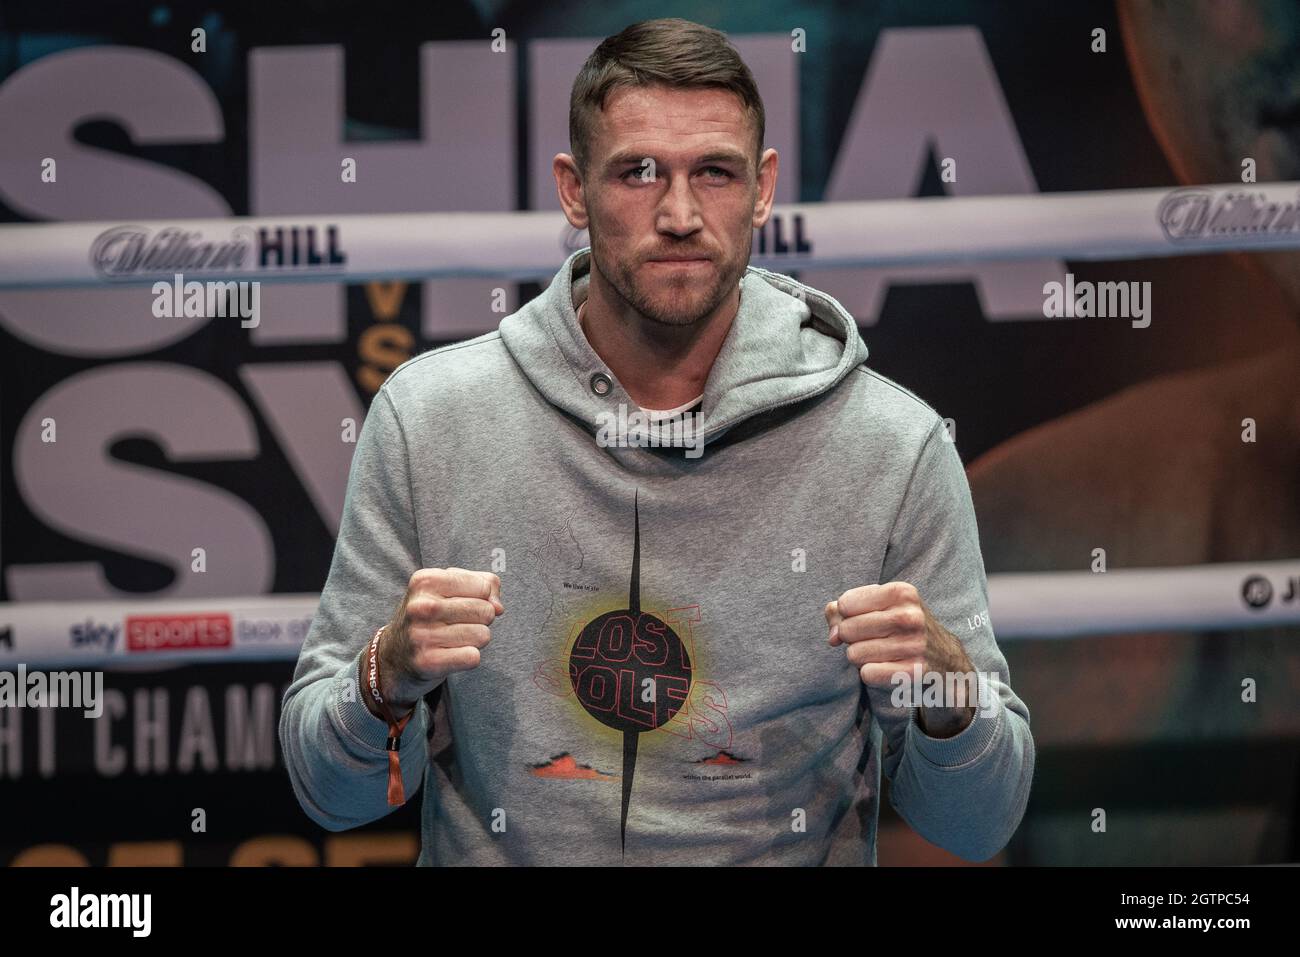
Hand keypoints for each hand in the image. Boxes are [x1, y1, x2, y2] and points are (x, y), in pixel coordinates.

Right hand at [378, 567, 502, 710]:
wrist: (393, 656)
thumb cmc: (428, 617)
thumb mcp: (448, 588)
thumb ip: (484, 583)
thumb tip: (499, 607)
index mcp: (425, 581)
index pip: (483, 585)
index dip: (481, 597)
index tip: (461, 604)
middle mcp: (421, 606)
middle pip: (486, 611)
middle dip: (479, 620)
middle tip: (456, 625)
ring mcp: (422, 635)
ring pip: (483, 635)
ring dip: (474, 640)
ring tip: (452, 639)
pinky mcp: (428, 662)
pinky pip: (473, 657)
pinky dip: (469, 658)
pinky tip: (451, 655)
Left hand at [825, 581, 975, 736]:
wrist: (945, 657)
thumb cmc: (902, 626)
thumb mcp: (880, 605)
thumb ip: (843, 609)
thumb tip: (832, 636)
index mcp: (901, 592)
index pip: (845, 604)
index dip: (846, 614)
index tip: (863, 618)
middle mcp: (910, 616)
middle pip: (847, 630)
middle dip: (851, 637)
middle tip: (870, 638)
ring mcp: (914, 645)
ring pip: (854, 654)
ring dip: (860, 657)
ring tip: (880, 652)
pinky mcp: (914, 671)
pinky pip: (867, 674)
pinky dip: (870, 673)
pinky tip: (886, 666)